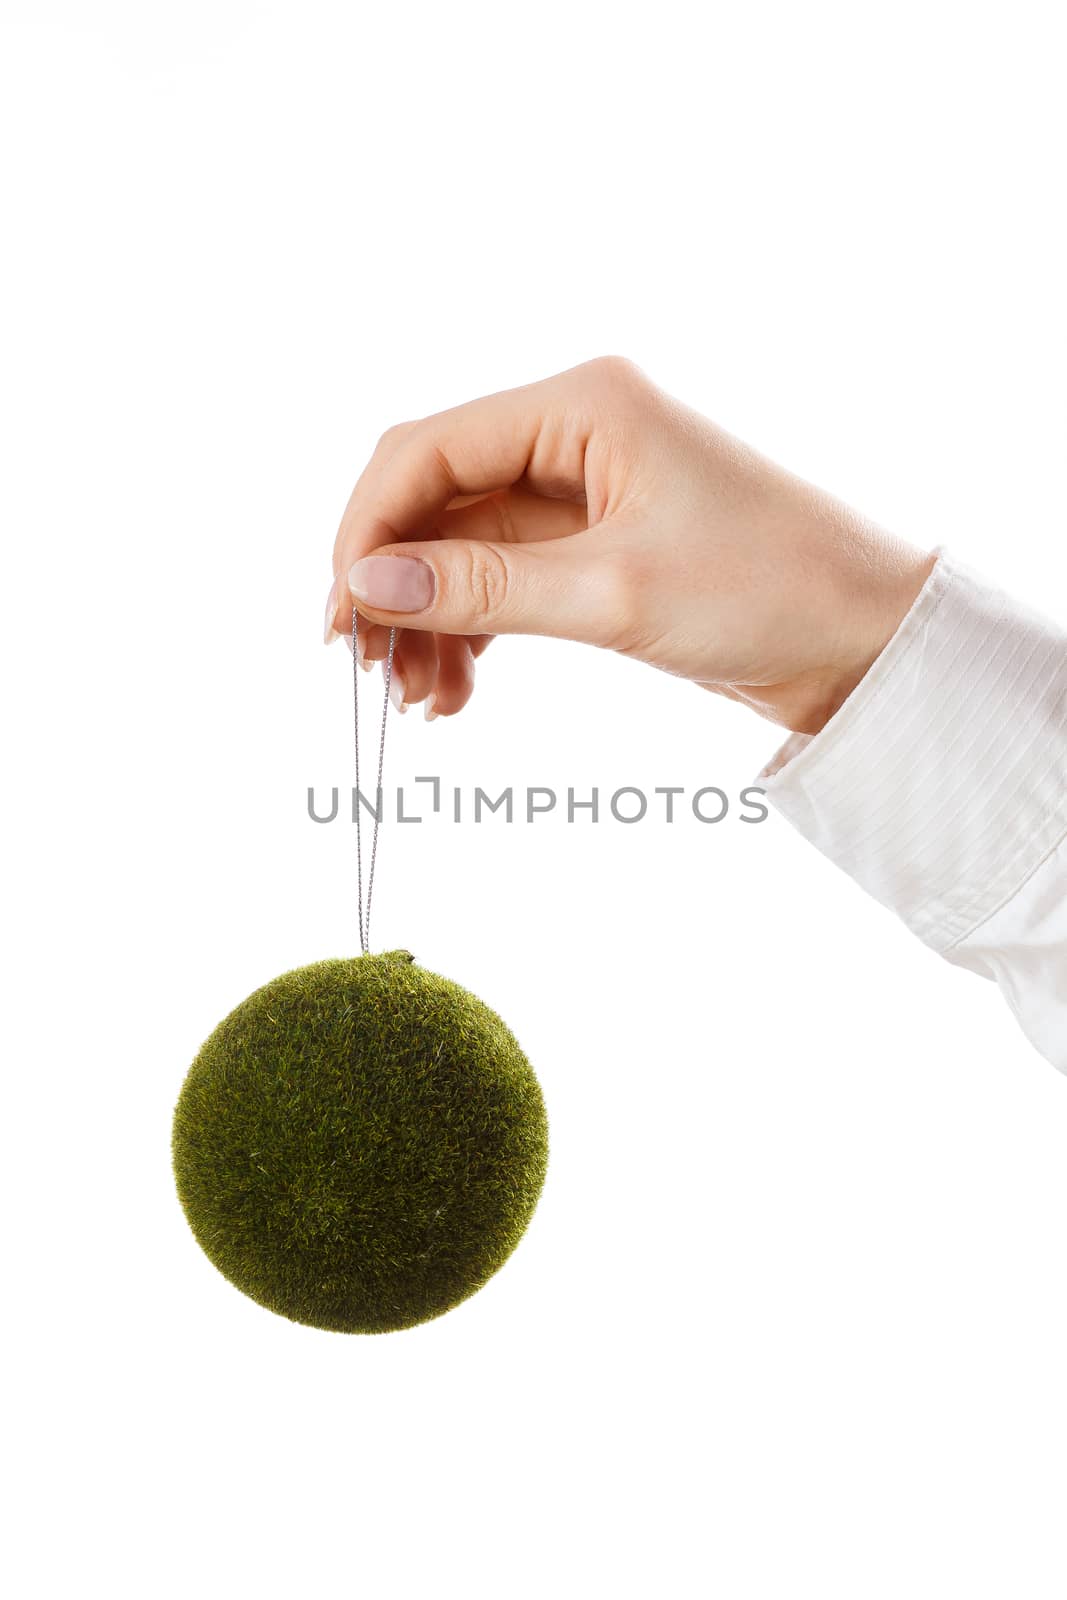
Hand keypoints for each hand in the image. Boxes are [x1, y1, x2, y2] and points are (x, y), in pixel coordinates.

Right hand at [326, 356, 936, 733]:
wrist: (868, 641)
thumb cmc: (771, 591)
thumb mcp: (612, 593)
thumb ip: (482, 586)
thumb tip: (366, 583)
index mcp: (582, 403)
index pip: (427, 449)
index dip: (366, 530)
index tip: (340, 617)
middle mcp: (575, 431)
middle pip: (436, 496)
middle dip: (395, 583)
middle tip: (370, 670)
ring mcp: (585, 489)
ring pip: (463, 546)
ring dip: (430, 618)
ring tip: (421, 701)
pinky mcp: (598, 544)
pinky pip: (503, 578)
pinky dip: (473, 630)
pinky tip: (459, 690)